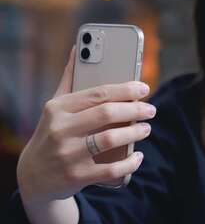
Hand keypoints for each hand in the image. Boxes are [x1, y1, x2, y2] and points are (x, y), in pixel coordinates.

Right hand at [17, 46, 154, 204]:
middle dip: (135, 109)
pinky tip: (138, 156)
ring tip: (146, 128)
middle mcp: (61, 130)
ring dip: (135, 133)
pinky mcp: (77, 177)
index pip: (98, 93)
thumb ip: (69, 79)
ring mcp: (68, 155)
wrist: (33, 177)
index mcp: (58, 109)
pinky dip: (129, 162)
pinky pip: (111, 170)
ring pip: (111, 140)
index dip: (125, 89)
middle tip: (151, 110)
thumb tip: (77, 47)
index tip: (144, 88)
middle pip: (107, 114)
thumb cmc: (52, 134)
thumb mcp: (54, 107)